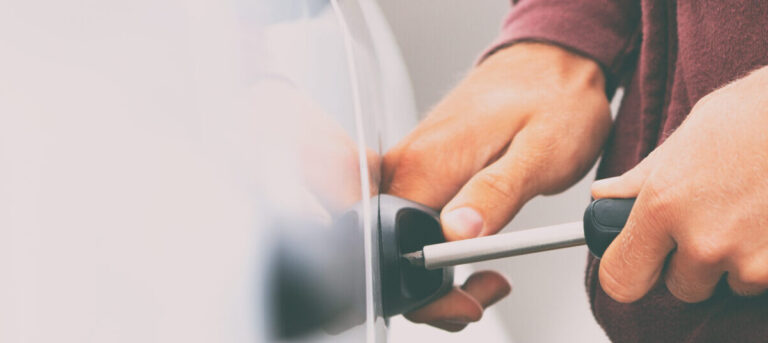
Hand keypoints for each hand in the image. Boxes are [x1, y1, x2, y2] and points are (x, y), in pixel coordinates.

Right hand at [382, 42, 611, 330]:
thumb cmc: (553, 99)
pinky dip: (439, 247)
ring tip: (489, 277)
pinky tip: (472, 247)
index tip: (466, 298)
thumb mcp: (539, 152)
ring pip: (401, 239)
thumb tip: (457, 235)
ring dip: (437, 273)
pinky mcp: (422, 168)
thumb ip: (494, 194)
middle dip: (429, 290)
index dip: (427, 285)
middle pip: (391, 249)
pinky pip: (414, 219)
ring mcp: (411, 165)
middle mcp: (408, 163)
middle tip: (480, 295)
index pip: (398, 244)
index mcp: (428, 162)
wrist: (552, 62)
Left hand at [592, 66, 767, 302]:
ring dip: (735, 261)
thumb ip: (640, 180)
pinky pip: (765, 282)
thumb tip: (604, 196)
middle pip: (680, 286)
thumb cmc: (753, 115)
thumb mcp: (685, 139)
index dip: (627, 272)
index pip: (621, 279)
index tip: (636, 262)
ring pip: (729, 284)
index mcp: (663, 207)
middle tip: (711, 220)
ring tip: (751, 212)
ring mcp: (750, 261)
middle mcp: (703, 242)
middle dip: (690, 263)